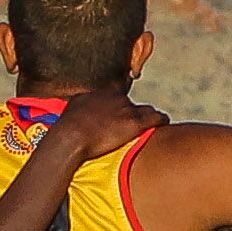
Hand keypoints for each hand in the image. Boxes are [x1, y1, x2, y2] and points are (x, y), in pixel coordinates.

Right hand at [36, 83, 157, 167]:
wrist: (70, 137)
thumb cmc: (66, 128)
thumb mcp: (72, 109)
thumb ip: (81, 105)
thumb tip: (78, 106)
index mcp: (100, 93)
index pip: (117, 94)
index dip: (119, 106)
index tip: (121, 113)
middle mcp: (115, 97)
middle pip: (131, 103)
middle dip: (133, 113)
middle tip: (134, 123)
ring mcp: (125, 109)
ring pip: (145, 109)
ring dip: (149, 116)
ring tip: (154, 122)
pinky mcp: (134, 122)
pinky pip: (155, 117)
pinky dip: (161, 120)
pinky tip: (165, 122)